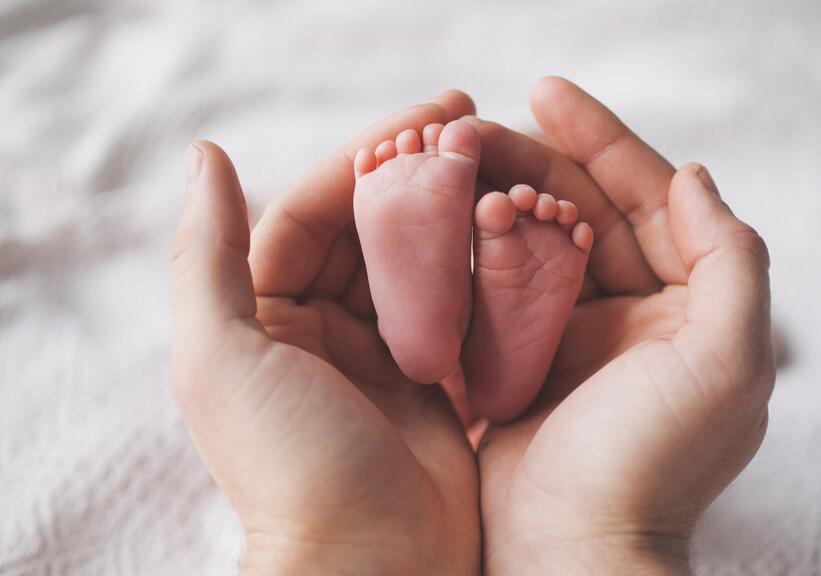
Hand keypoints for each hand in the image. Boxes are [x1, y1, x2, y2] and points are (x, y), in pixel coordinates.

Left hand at [170, 92, 480, 574]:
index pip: (311, 211)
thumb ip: (207, 256)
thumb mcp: (222, 357)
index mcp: (263, 316)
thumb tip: (206, 155)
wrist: (373, 568)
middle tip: (472, 125)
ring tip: (500, 169)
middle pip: (369, 229)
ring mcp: (381, 355)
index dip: (363, 159)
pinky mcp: (435, 381)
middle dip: (415, 176)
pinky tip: (513, 232)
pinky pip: (457, 307)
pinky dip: (480, 269)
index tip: (424, 119)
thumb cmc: (290, 467)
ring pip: (418, 262)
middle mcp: (320, 330)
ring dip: (452, 215)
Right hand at [468, 78, 774, 574]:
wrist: (571, 551)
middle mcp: (636, 313)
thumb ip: (731, 260)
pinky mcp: (522, 361)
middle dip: (535, 161)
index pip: (650, 199)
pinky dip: (474, 251)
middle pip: (586, 211)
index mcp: (690, 305)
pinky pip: (498, 287)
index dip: (604, 140)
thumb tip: (694, 175)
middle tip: (473, 125)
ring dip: (498, 198)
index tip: (547, 92)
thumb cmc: (652, 462)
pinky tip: (443, 220)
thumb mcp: (728, 359)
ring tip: (450, 162)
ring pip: (536, 242)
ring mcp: (576, 336)